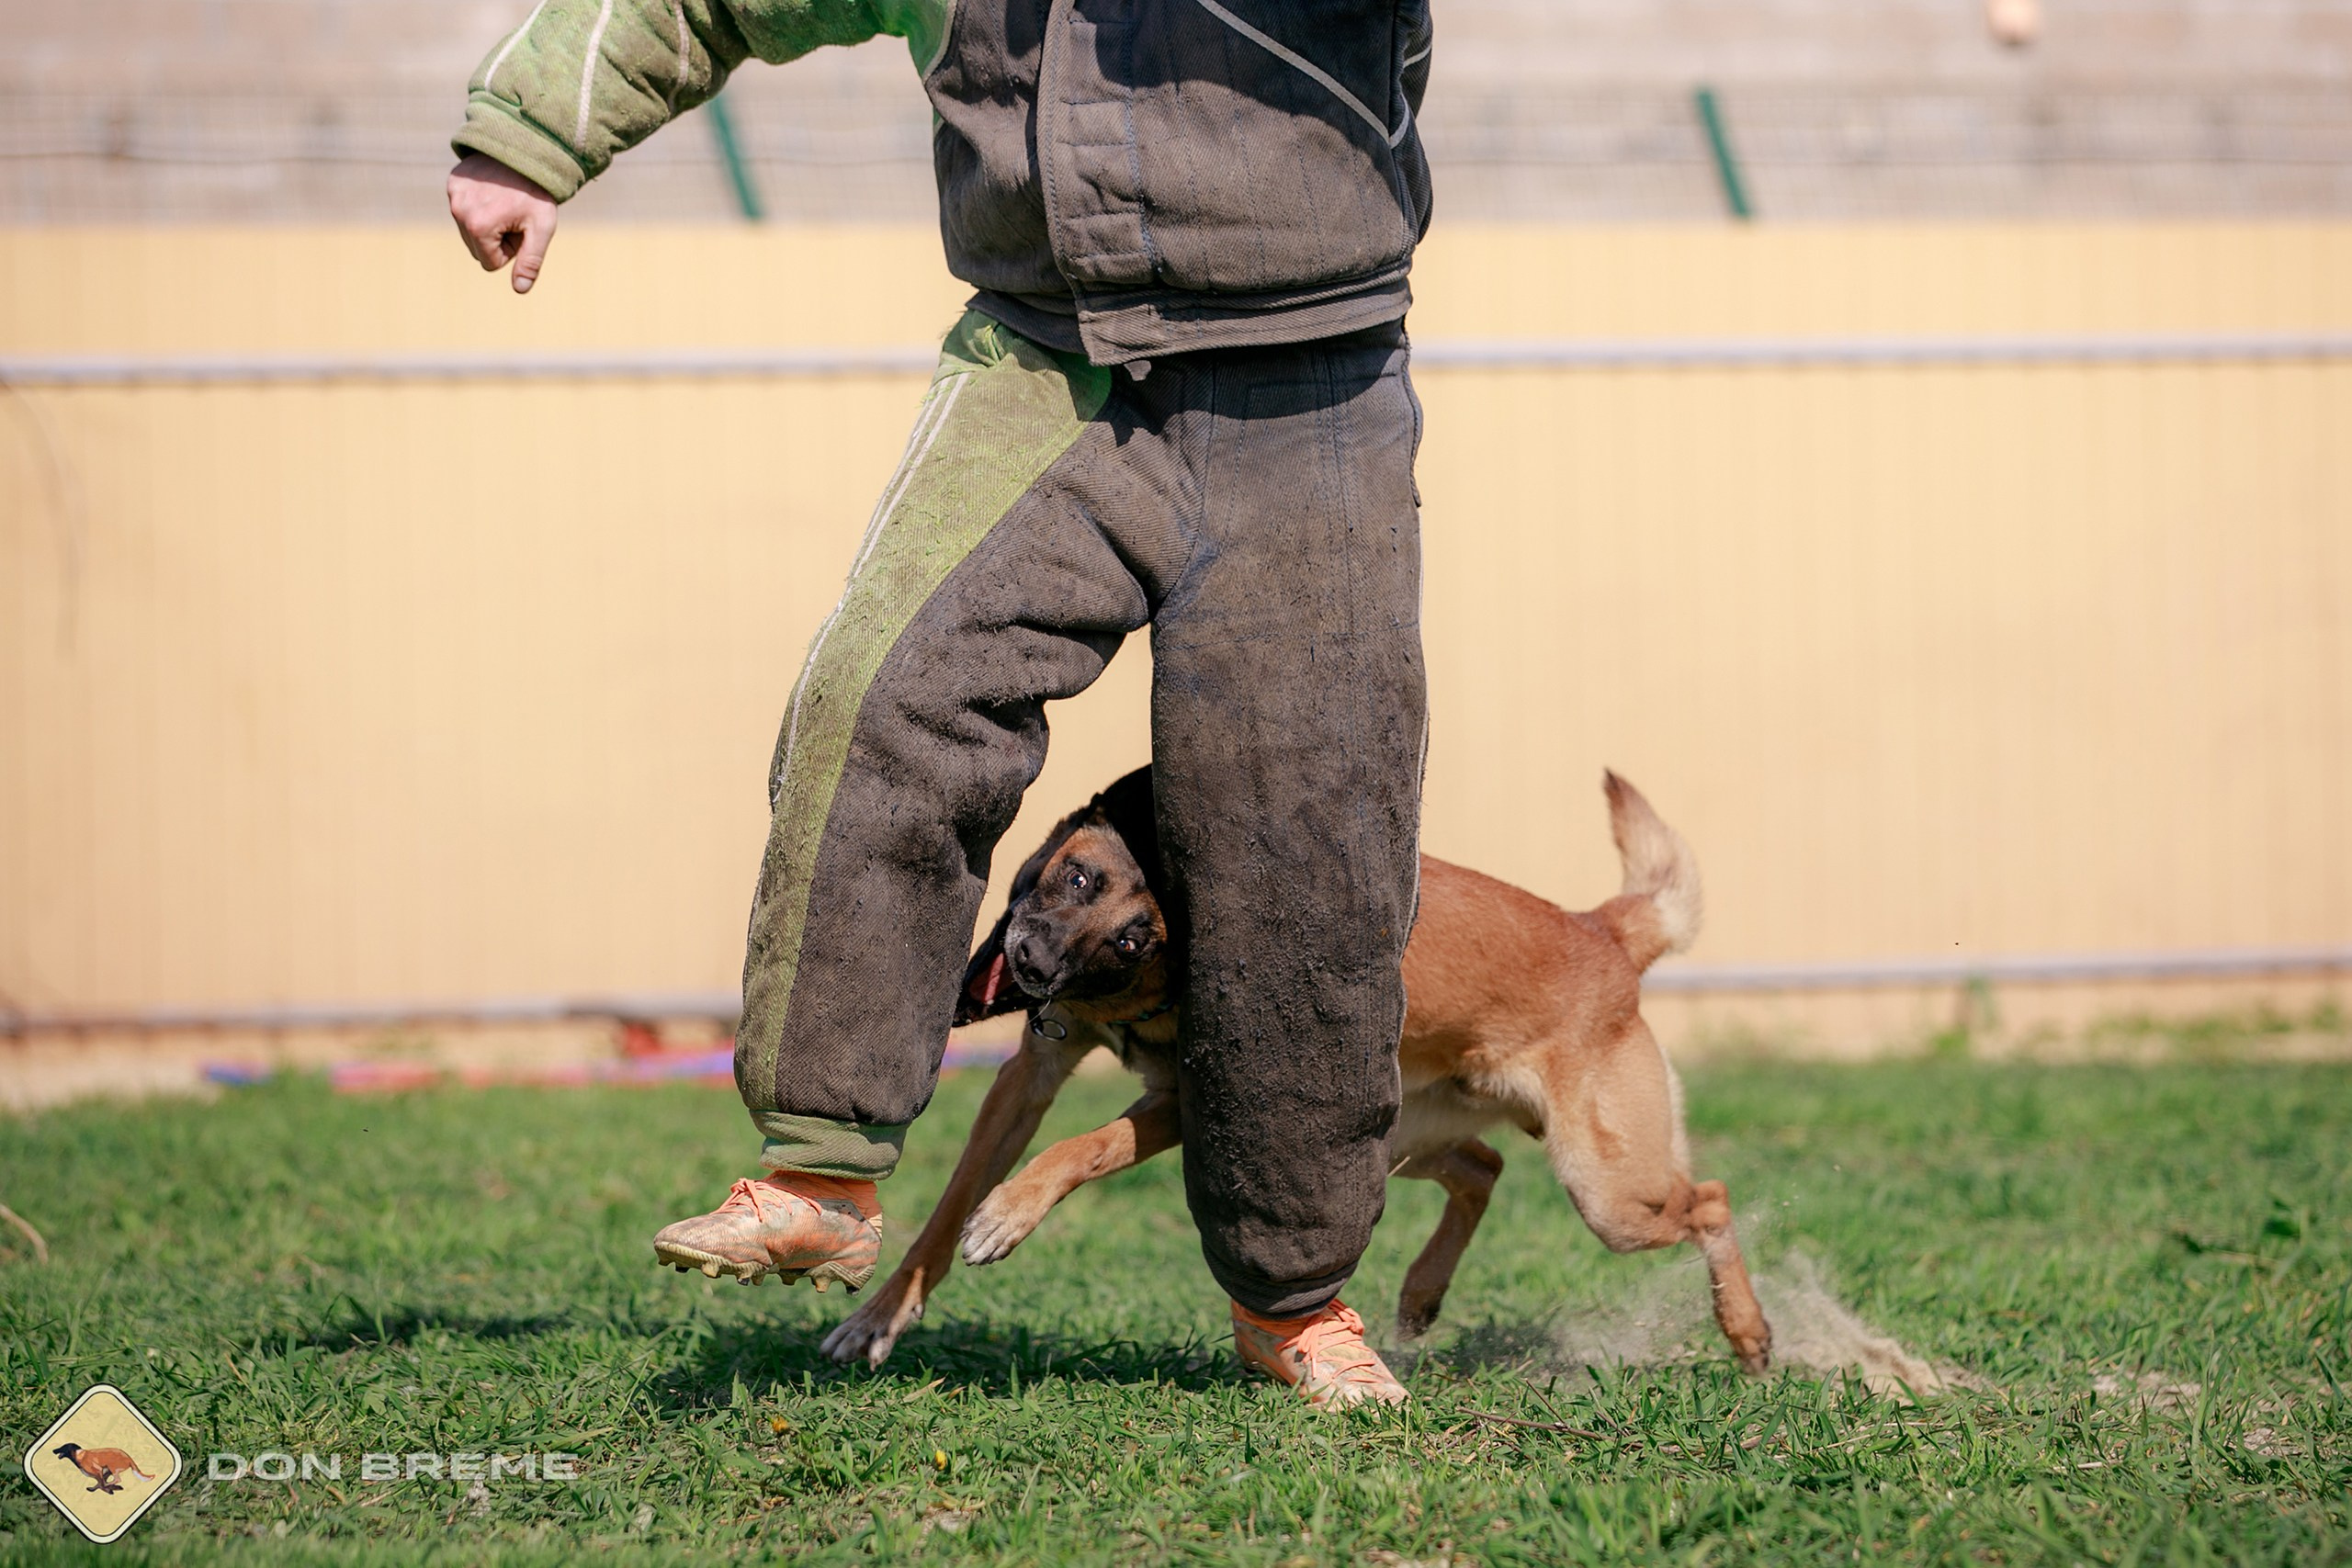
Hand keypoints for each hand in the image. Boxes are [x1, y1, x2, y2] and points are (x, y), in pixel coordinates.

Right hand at [447, 153, 557, 293]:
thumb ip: (531, 261)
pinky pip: (464, 210)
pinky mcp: (453, 183)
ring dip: (489, 224)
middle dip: (498, 239)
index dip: (510, 251)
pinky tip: (494, 190)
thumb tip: (520, 289)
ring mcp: (453, 195)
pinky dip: (480, 205)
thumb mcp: (542, 228)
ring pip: (470, 231)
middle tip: (514, 214)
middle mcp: (459, 212)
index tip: (521, 229)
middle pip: (478, 248)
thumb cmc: (538, 192)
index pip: (490, 263)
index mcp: (479, 227)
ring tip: (505, 202)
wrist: (528, 149)